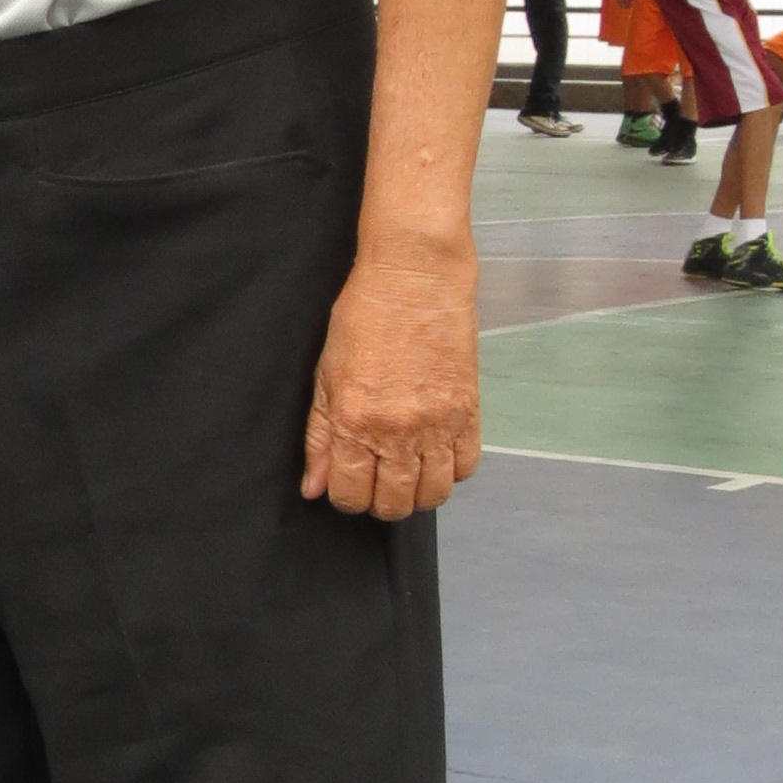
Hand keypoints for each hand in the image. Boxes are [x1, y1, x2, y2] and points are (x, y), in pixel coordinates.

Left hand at [302, 240, 479, 520]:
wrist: (415, 278)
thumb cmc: (364, 316)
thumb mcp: (326, 375)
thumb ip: (319, 437)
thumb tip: (314, 487)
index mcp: (355, 423)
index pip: (350, 496)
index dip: (346, 496)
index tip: (348, 481)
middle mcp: (397, 433)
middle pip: (394, 504)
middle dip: (381, 500)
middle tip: (378, 477)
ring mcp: (437, 425)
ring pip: (433, 495)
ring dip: (418, 491)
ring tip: (408, 469)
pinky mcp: (468, 412)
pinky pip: (466, 466)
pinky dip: (452, 469)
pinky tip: (437, 451)